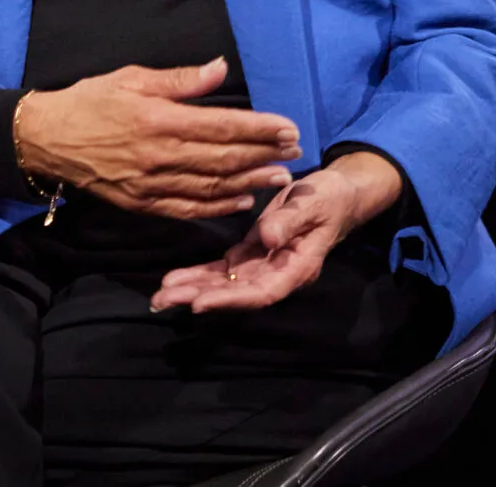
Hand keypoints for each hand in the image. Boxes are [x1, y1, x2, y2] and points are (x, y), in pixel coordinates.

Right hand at [13, 57, 302, 219]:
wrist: (44, 139)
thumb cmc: (90, 100)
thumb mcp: (133, 77)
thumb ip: (180, 79)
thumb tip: (221, 68)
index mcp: (160, 120)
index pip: (223, 126)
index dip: (260, 129)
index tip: (288, 128)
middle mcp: (159, 156)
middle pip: (224, 159)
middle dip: (264, 155)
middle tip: (295, 152)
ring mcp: (150, 184)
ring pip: (210, 187)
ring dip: (249, 183)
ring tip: (279, 178)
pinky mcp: (140, 203)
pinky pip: (186, 209)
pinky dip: (217, 208)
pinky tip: (241, 202)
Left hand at [149, 150, 404, 313]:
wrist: (335, 193)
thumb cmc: (329, 197)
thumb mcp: (315, 202)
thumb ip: (291, 220)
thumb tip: (268, 238)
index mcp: (297, 267)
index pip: (263, 292)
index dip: (231, 300)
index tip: (200, 303)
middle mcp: (277, 273)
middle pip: (237, 294)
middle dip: (200, 297)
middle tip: (163, 301)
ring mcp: (263, 266)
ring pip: (225, 283)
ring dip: (193, 289)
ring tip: (160, 295)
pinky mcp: (252, 254)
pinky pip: (223, 268)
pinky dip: (200, 273)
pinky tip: (175, 278)